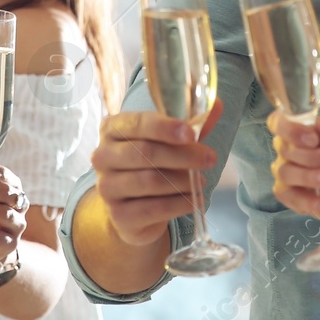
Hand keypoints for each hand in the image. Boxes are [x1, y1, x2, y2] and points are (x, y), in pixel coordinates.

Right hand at [89, 97, 223, 246]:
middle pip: (146, 153)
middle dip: (183, 155)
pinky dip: (180, 204)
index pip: (137, 123)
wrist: (134, 208)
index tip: (191, 134)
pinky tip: (195, 200)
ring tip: (202, 181)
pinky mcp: (117, 214)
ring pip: (150, 181)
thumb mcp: (170, 140)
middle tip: (210, 158)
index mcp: (112, 128)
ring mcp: (106, 187)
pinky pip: (154, 208)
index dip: (165, 127)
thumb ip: (191, 124)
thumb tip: (217, 104)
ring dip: (183, 181)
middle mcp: (102, 156)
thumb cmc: (152, 164)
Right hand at [267, 110, 319, 228]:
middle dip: (310, 157)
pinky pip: (288, 197)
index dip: (289, 129)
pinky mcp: (292, 197)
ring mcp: (288, 173)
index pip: (279, 121)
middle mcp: (290, 149)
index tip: (313, 140)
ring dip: (308, 177)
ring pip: (284, 172)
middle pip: (284, 148)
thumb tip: (318, 132)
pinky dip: (308, 201)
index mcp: (304, 129)